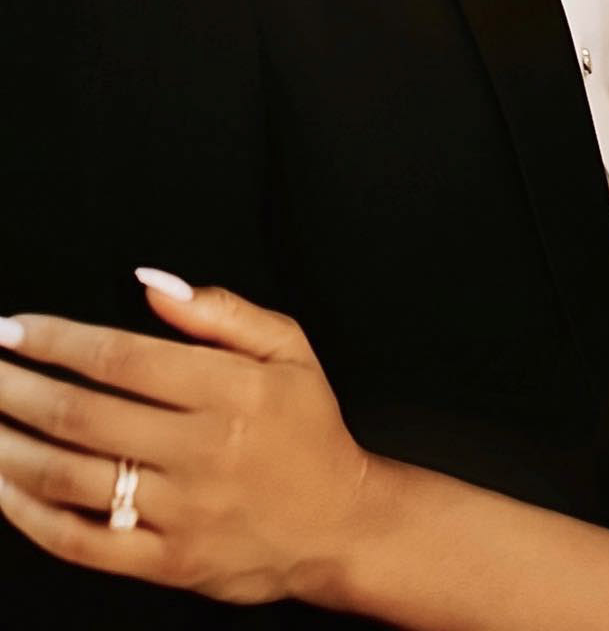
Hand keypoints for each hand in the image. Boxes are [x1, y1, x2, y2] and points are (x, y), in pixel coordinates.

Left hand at [0, 273, 374, 604]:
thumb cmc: (308, 430)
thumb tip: (151, 283)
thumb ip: (221, 311)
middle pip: (85, 413)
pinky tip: (3, 486)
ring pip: (70, 477)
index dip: (58, 340)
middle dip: (17, 387)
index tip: (13, 327)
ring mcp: (180, 512)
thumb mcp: (288, 348)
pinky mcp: (164, 563)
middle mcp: (202, 450)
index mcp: (231, 390)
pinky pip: (79, 541)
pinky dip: (29, 514)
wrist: (339, 523)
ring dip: (10, 447)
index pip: (123, 357)